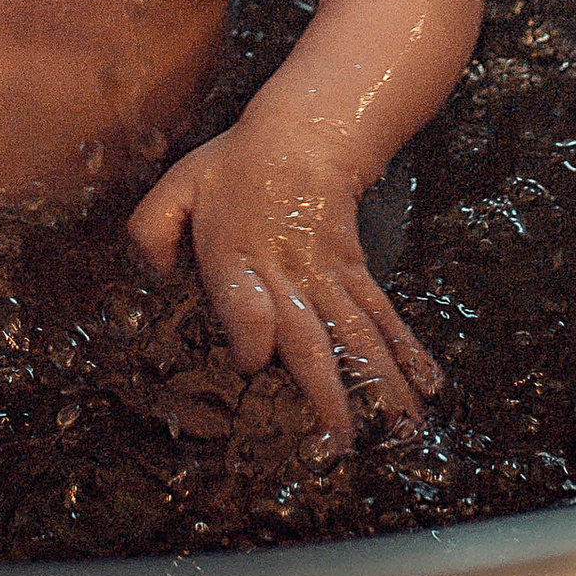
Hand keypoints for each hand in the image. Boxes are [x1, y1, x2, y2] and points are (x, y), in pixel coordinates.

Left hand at [129, 124, 438, 448]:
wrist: (302, 134)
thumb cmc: (234, 167)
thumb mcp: (179, 186)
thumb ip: (153, 228)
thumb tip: (158, 272)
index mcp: (235, 258)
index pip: (245, 306)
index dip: (250, 337)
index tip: (253, 363)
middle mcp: (285, 275)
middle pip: (309, 338)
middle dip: (327, 393)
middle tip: (342, 442)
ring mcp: (326, 277)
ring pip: (355, 334)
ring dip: (377, 383)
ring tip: (400, 428)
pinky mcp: (353, 274)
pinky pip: (380, 315)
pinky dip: (405, 350)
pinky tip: (423, 383)